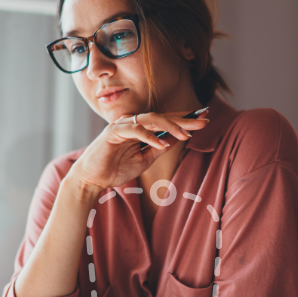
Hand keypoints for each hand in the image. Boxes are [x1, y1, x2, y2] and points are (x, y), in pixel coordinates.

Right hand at [68, 110, 209, 197]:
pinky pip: (134, 130)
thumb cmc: (116, 169)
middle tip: (203, 121)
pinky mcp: (112, 132)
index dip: (185, 119)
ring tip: (186, 134)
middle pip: (162, 116)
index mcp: (140, 128)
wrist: (92, 179)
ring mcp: (122, 125)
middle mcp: (132, 122)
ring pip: (150, 119)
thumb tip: (179, 138)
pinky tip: (162, 144)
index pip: (166, 120)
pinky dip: (149, 136)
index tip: (205, 120)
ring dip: (170, 126)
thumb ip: (159, 147)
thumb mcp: (145, 159)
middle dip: (184, 119)